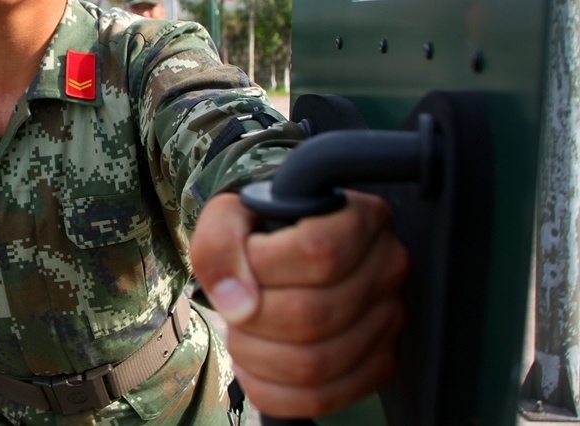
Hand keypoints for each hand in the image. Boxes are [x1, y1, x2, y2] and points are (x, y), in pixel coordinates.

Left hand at [190, 189, 408, 417]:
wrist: (284, 253)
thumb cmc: (262, 231)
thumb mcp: (231, 215)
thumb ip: (222, 242)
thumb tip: (236, 303)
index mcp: (362, 219)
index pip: (317, 253)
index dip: (264, 268)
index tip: (240, 265)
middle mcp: (387, 268)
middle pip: (312, 315)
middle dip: (251, 319)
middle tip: (232, 308)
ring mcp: (389, 319)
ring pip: (316, 363)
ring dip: (257, 357)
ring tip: (242, 335)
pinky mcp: (379, 363)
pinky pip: (325, 398)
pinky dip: (274, 391)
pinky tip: (255, 367)